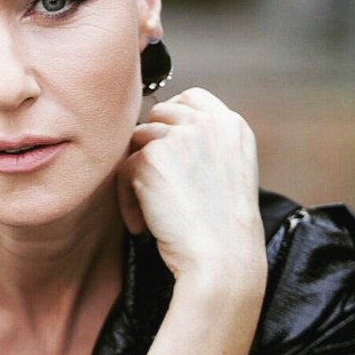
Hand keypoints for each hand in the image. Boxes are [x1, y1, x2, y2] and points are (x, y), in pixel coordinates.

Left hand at [117, 87, 264, 289]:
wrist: (222, 256)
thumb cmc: (224, 229)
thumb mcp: (230, 172)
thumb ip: (206, 145)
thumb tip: (163, 134)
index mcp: (231, 126)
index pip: (192, 97)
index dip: (173, 116)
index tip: (166, 146)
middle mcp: (207, 123)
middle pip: (159, 113)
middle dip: (151, 145)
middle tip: (154, 184)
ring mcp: (179, 137)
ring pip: (138, 140)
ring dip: (137, 174)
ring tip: (149, 210)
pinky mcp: (151, 158)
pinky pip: (123, 169)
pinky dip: (126, 199)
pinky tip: (142, 225)